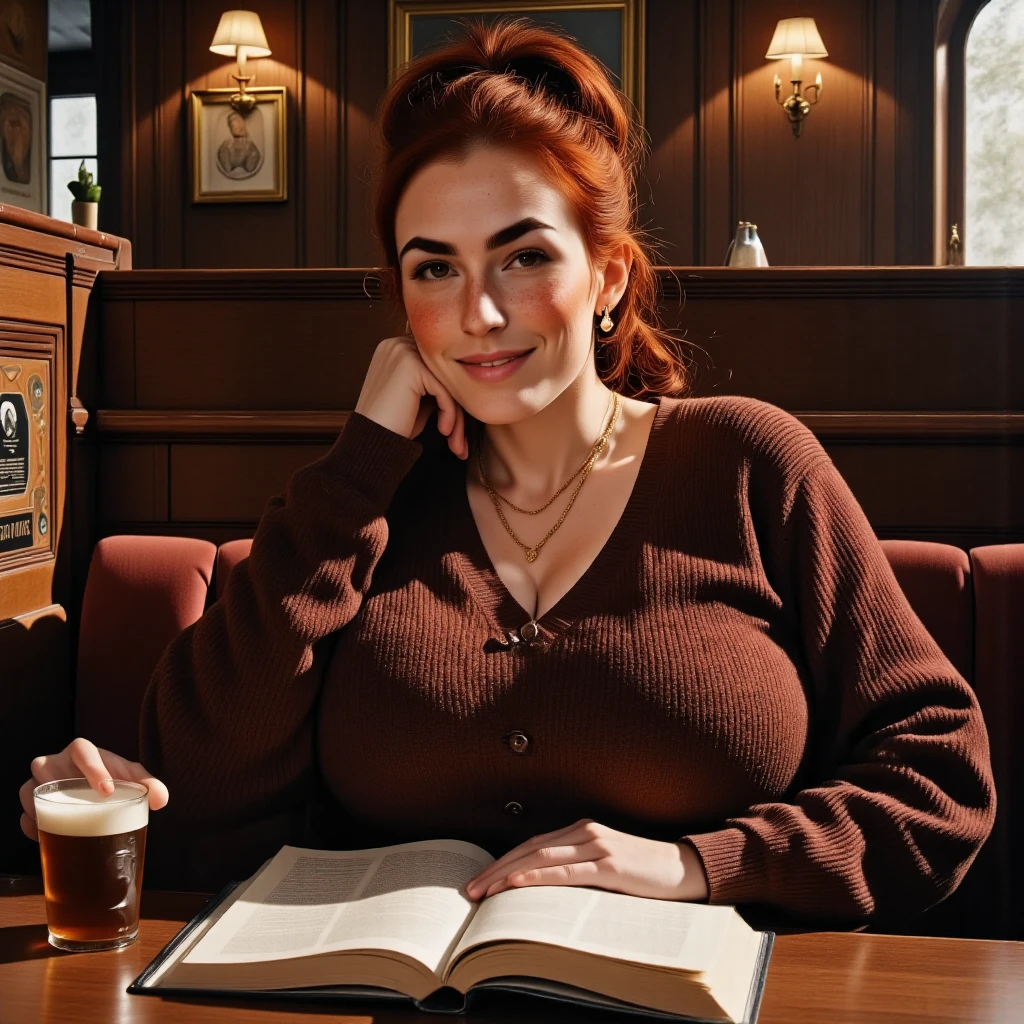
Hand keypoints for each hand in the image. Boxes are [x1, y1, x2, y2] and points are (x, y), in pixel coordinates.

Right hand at [19, 737, 169, 841]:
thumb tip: (160, 800)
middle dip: (62, 787)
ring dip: (42, 807)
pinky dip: (32, 826)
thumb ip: (149, 785)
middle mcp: (57, 763)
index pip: (82, 750)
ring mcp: (40, 783)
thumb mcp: (131, 779)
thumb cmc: (114, 780)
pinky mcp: (31, 803)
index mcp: (84, 752)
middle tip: (82, 808)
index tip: (108, 791)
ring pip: (29, 790)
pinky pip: (23, 814)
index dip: (92, 768)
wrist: (96, 790)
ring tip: (65, 825)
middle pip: (46, 767)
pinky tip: (48, 838)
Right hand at [354, 334, 468, 459]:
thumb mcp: (417, 399)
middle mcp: (398, 344)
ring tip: (455, 440)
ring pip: (448, 381)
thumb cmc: (392, 425)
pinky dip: (450, 413)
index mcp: (397, 349)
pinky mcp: (410, 366)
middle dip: (457, 407)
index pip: (438, 367)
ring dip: (457, 415)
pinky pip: (444, 389)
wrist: (370, 443)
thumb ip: (436, 383)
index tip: (456, 427)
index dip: (451, 396)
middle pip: (444, 373)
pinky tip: (443, 430)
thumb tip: (467, 380)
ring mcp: (403, 352)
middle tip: (459, 439)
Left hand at [464, 819, 709, 902]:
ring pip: (541, 858)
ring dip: (507, 874)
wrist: (683, 869)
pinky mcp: (609, 865)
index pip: (531, 845)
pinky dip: (537, 877)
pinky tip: (517, 884)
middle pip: (529, 849)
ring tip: (484, 891)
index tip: (479, 879)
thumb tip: (538, 889)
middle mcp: (585, 832)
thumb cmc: (642, 873)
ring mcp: (597, 846)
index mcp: (581, 830)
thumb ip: (576, 868)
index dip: (502, 860)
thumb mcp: (604, 866)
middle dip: (495, 869)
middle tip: (470, 889)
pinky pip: (565, 872)